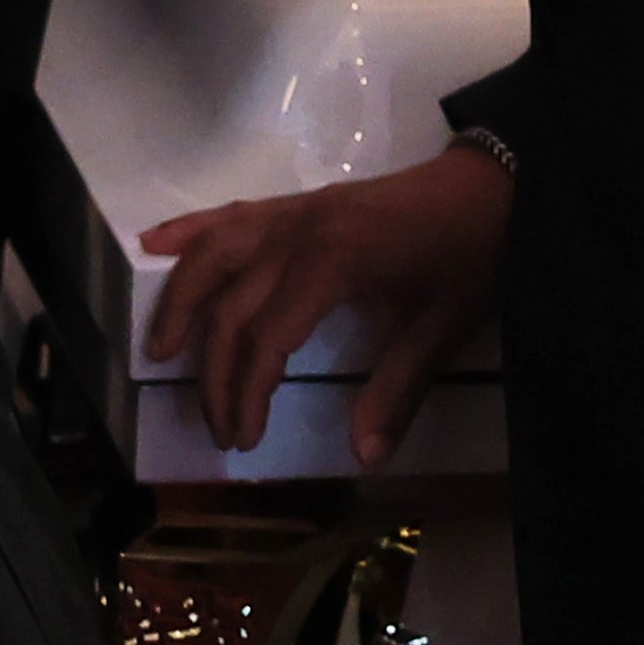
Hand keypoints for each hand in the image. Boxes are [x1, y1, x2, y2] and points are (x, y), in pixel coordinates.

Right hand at [136, 145, 506, 463]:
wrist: (490, 186)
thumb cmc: (469, 257)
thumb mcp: (442, 329)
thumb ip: (398, 392)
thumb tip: (364, 457)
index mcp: (333, 264)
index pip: (267, 337)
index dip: (248, 393)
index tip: (245, 439)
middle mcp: (296, 234)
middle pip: (230, 306)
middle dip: (214, 373)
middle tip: (217, 426)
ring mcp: (289, 213)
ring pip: (211, 254)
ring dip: (179, 302)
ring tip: (160, 351)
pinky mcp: (293, 204)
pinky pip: (227, 215)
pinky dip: (187, 229)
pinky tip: (153, 243)